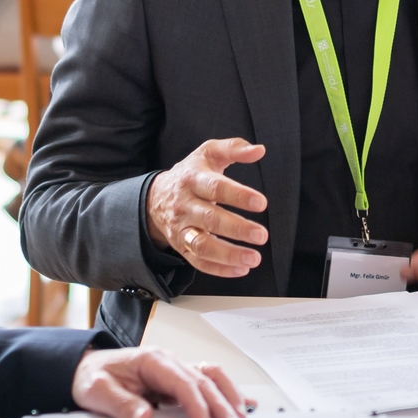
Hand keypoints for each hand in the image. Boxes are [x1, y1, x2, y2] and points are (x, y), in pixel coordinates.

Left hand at [71, 347, 250, 417]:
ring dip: (229, 397)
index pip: (183, 383)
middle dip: (221, 406)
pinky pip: (208, 382)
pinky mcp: (178, 380)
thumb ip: (120, 405)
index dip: (197, 406)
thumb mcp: (96, 392)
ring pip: (212, 378)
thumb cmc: (93, 378)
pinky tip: (244, 405)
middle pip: (203, 381)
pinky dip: (227, 393)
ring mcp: (176, 369)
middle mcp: (169, 362)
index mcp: (152, 361)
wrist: (86, 369)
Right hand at [146, 138, 269, 278]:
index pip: (215, 188)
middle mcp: (185, 206)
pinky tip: (241, 269)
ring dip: (228, 254)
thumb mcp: (208, 153)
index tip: (261, 203)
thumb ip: (234, 148)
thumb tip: (259, 150)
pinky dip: (219, 269)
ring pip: (202, 245)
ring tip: (254, 258)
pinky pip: (198, 262)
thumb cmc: (190, 173)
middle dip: (237, 228)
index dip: (238, 196)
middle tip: (261, 235)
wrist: (156, 196)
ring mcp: (181, 228)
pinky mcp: (181, 246)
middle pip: (210, 219)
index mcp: (192, 180)